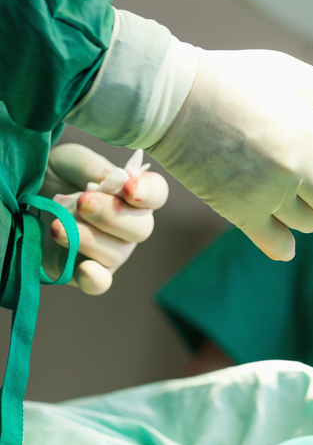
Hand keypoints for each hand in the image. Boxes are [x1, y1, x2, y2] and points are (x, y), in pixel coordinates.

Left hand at [41, 143, 168, 294]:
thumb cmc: (58, 173)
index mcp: (132, 193)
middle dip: (111, 215)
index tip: (128, 188)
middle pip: (141, 228)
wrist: (25, 193)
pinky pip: (99, 283)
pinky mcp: (84, 271)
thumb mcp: (74, 161)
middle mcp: (129, 225)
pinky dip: (95, 279)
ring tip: (57, 226)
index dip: (148, 192)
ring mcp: (110, 251)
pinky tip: (84, 269)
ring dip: (87, 239)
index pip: (156, 193)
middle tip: (83, 201)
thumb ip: (97, 170)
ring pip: (116, 253)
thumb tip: (119, 180)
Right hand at [149, 50, 312, 260]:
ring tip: (298, 202)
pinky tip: (283, 238)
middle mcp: (298, 166)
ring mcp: (269, 192)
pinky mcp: (240, 211)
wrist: (173, 98)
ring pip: (311, 225)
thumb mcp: (284, 72)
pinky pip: (277, 244)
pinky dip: (285, 246)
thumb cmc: (231, 78)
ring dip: (310, 217)